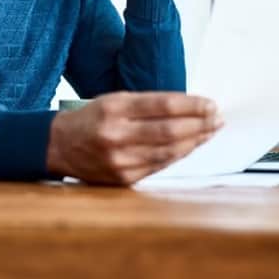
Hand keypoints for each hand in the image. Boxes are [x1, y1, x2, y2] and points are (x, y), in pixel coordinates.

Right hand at [46, 91, 222, 184]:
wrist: (60, 146)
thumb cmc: (92, 118)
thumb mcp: (114, 100)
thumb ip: (148, 104)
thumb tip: (189, 107)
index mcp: (114, 109)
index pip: (163, 106)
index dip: (192, 105)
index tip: (210, 104)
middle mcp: (117, 135)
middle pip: (170, 130)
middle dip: (200, 124)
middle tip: (217, 119)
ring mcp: (120, 160)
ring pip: (169, 151)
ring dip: (195, 141)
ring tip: (211, 131)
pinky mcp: (124, 178)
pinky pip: (160, 165)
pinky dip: (179, 155)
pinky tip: (191, 146)